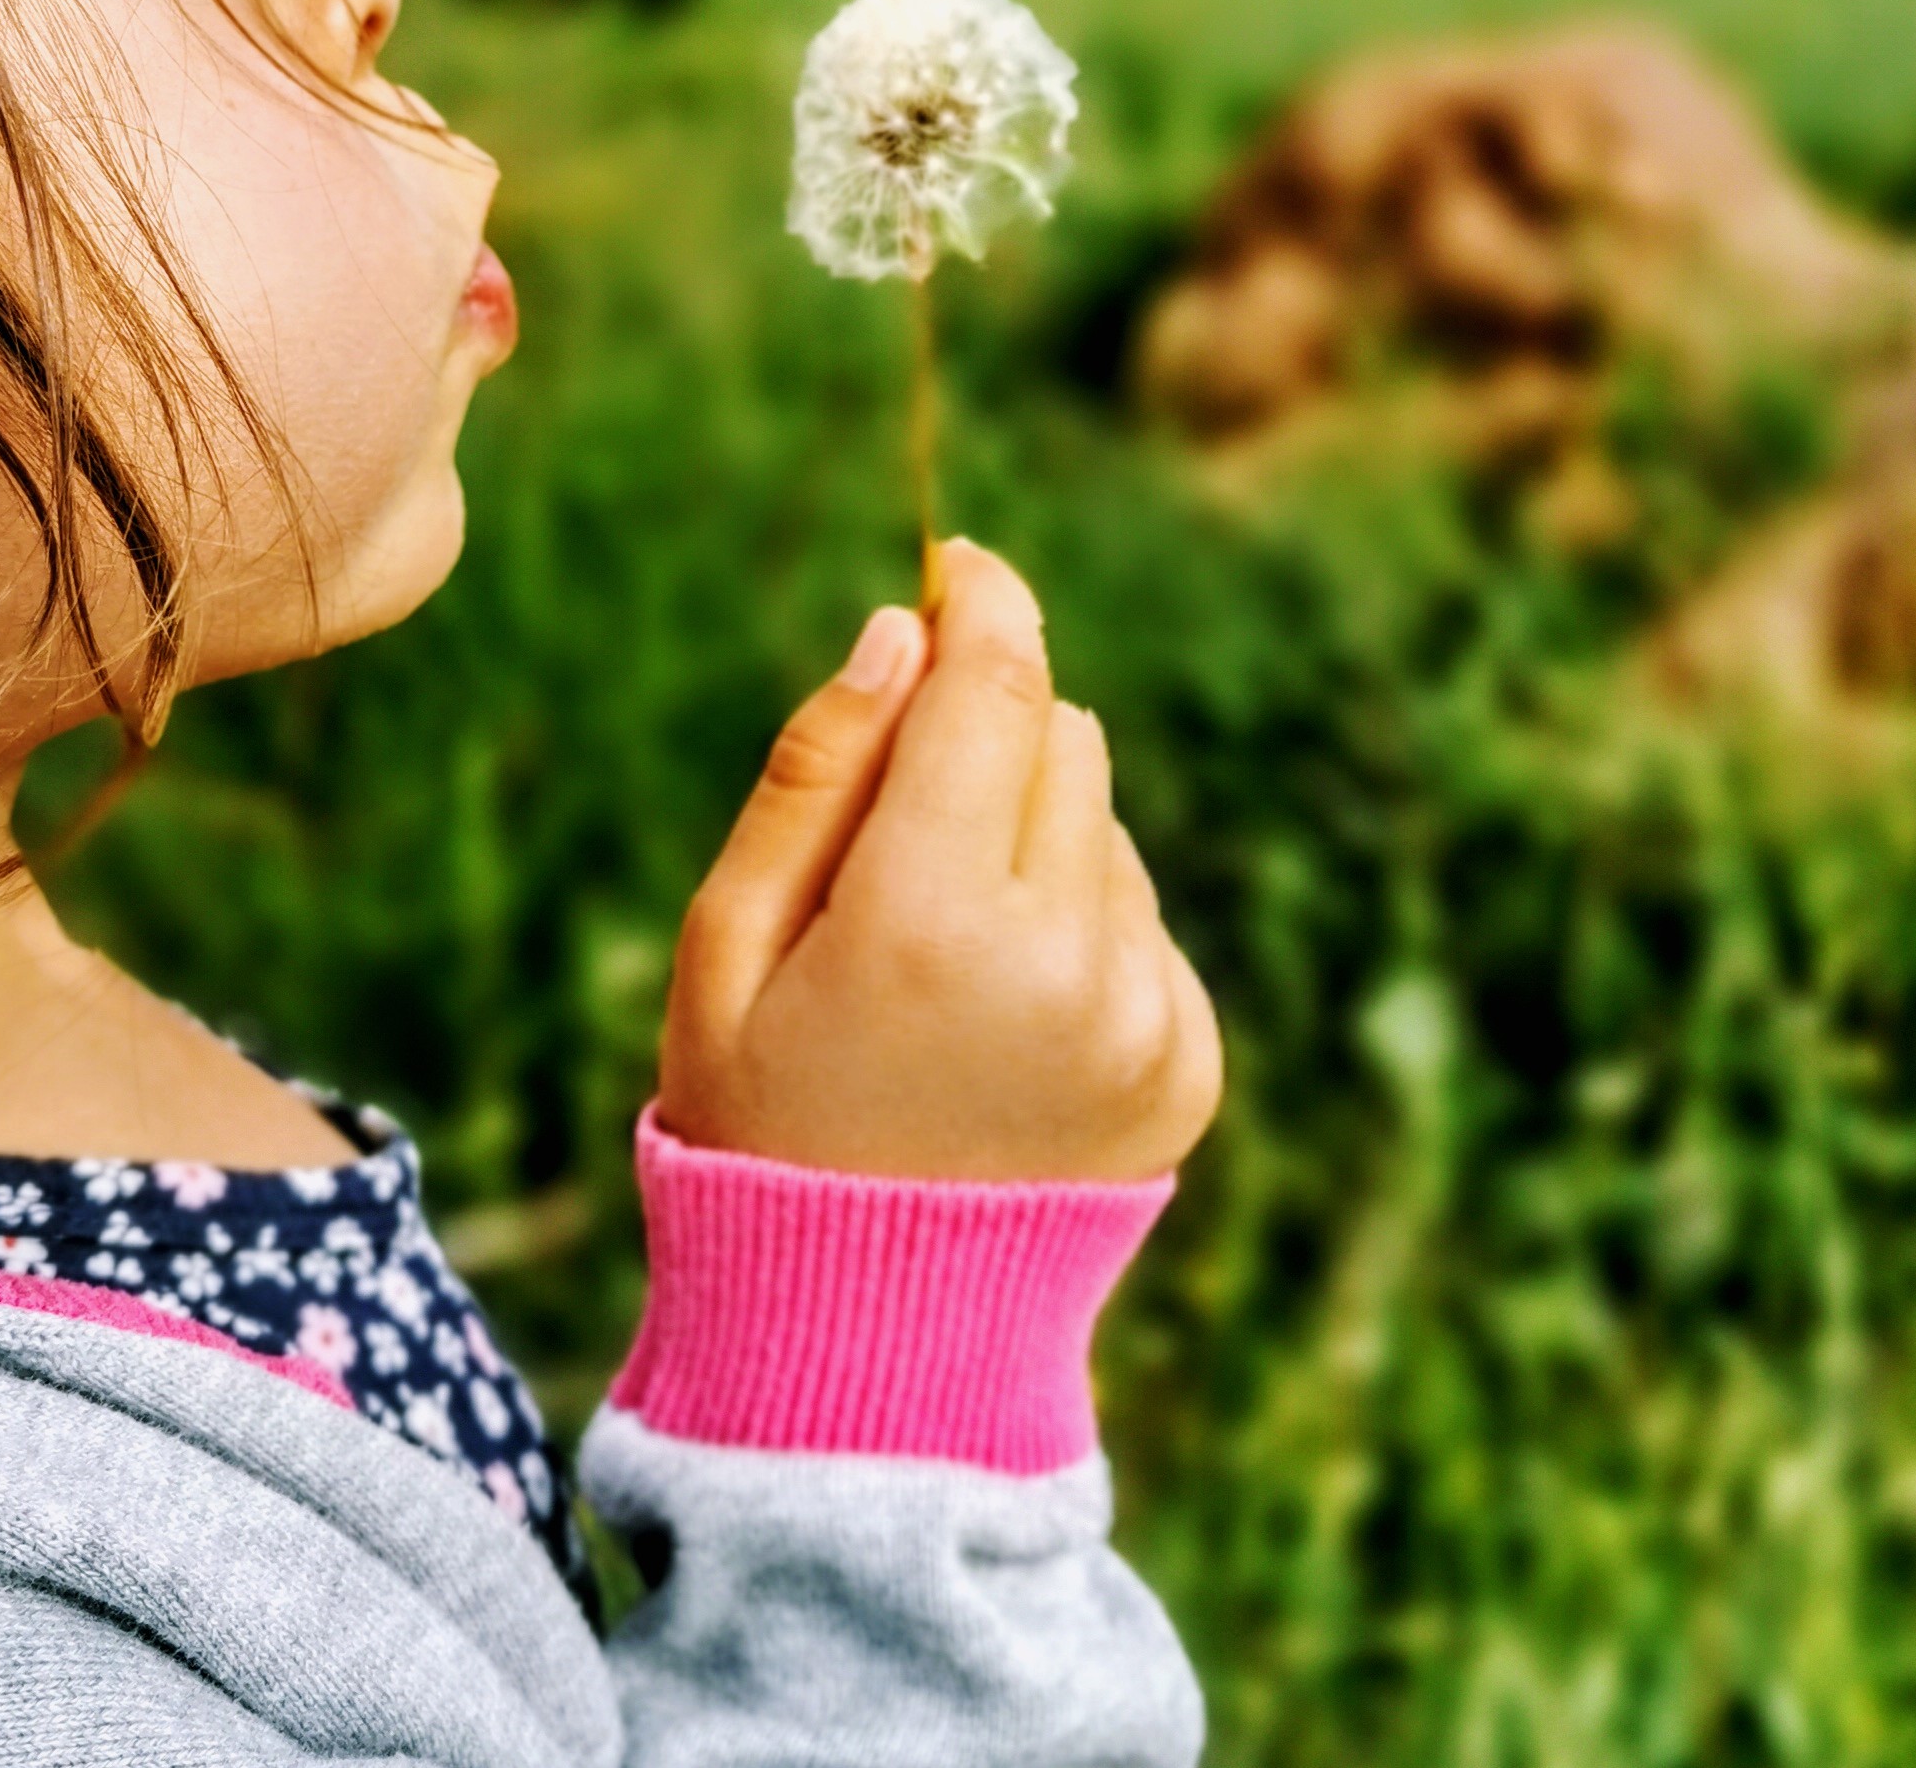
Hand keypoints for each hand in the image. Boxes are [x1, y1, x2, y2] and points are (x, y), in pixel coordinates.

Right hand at [657, 540, 1221, 1181]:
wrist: (865, 1345)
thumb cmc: (760, 1126)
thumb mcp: (728, 948)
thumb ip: (814, 774)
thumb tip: (902, 632)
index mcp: (928, 922)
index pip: (996, 689)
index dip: (984, 605)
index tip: (962, 568)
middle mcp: (1064, 961)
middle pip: (1059, 737)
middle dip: (986, 739)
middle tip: (899, 832)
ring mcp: (1141, 1018)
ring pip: (1103, 826)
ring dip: (1031, 842)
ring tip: (941, 962)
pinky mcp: (1187, 1063)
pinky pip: (1141, 920)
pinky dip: (1079, 930)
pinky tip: (1000, 1018)